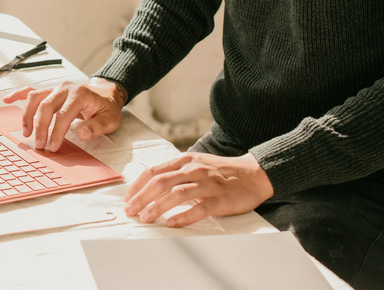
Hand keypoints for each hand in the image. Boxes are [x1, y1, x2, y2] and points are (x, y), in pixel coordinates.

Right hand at [1, 77, 125, 151]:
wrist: (105, 94)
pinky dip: (18, 95)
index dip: (57, 131)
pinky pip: (31, 90)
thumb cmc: (106, 108)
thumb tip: (83, 133)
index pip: (64, 114)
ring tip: (26, 133)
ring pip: (36, 98)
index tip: (53, 146)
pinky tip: (8, 100)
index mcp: (80, 94)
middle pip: (46, 106)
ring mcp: (56, 88)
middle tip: (39, 145)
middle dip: (40, 127)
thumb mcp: (110, 119)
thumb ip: (98, 126)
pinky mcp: (50, 91)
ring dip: (28, 115)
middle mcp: (65, 88)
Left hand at [125, 152, 273, 226]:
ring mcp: (207, 184)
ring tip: (145, 218)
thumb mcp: (197, 164)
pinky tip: (171, 223)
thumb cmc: (222, 172)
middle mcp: (194, 170)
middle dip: (141, 197)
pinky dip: (183, 216)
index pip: (155, 171)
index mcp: (186, 161)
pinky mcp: (220, 199)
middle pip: (161, 182)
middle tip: (130, 210)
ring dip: (157, 206)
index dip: (138, 185)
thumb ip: (177, 171)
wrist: (254, 174)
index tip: (128, 198)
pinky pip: (199, 208)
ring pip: (177, 193)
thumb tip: (152, 184)